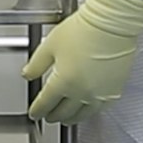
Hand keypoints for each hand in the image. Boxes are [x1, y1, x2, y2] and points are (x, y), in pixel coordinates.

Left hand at [22, 0, 142, 125]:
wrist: (111, 24)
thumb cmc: (84, 30)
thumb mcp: (50, 44)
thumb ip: (36, 63)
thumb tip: (28, 74)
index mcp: (63, 82)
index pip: (46, 103)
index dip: (37, 110)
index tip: (35, 113)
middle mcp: (81, 92)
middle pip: (63, 112)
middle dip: (53, 115)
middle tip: (48, 116)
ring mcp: (99, 94)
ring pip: (82, 115)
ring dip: (71, 118)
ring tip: (66, 118)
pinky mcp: (114, 90)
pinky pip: (99, 108)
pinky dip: (90, 111)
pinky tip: (88, 108)